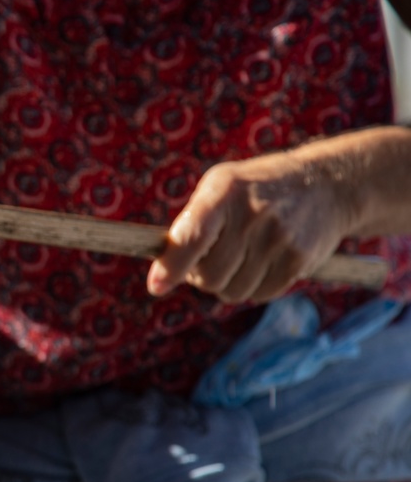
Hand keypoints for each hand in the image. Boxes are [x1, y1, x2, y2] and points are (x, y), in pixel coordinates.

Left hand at [146, 149, 357, 303]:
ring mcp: (279, 239)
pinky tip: (261, 263)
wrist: (325, 185)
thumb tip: (165, 269)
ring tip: (239, 257)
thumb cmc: (254, 190)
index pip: (193, 236)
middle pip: (209, 276)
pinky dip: (252, 287)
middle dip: (200, 276)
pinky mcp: (299, 260)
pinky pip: (259, 295)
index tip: (156, 286)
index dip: (172, 265)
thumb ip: (192, 222)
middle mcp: (253, 215)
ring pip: (232, 292)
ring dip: (227, 284)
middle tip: (208, 259)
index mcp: (224, 191)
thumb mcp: (221, 186)